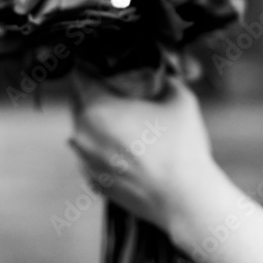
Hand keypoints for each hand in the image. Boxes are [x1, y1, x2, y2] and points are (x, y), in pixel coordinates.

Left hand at [69, 72, 215, 234]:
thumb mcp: (179, 97)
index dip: (94, 66)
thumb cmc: (182, 146)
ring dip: (98, 121)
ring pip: (83, 129)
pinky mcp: (92, 181)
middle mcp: (82, 135)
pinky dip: (102, 146)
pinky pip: (90, 154)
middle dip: (95, 92)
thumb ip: (164, 78)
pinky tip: (127, 147)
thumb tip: (159, 73)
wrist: (183, 198)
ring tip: (126, 120)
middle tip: (119, 89)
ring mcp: (85, 161)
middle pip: (79, 102)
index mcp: (98, 110)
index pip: (81, 76)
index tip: (107, 64)